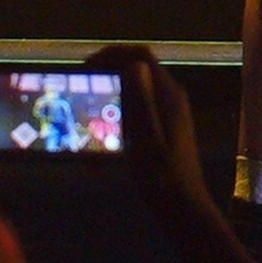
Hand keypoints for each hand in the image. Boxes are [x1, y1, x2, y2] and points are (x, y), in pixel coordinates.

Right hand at [87, 44, 208, 217]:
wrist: (182, 208)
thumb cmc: (162, 176)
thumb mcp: (145, 138)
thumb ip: (141, 100)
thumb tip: (133, 63)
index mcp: (168, 95)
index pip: (141, 56)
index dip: (113, 54)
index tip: (85, 66)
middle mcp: (170, 98)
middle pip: (136, 72)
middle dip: (106, 77)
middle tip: (80, 91)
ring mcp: (168, 114)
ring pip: (133, 96)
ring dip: (108, 106)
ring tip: (85, 124)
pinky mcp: (163, 130)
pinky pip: (135, 118)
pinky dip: (115, 128)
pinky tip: (97, 157)